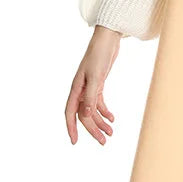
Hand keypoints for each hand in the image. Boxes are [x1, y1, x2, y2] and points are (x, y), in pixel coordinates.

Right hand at [65, 25, 120, 144]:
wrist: (108, 39)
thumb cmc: (99, 55)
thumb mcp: (96, 76)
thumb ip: (91, 96)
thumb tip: (86, 115)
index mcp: (75, 89)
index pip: (70, 113)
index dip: (71, 128)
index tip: (74, 142)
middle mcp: (80, 90)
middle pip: (84, 115)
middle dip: (93, 129)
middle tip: (104, 141)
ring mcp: (89, 87)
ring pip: (92, 110)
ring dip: (101, 121)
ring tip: (111, 133)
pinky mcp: (98, 83)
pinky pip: (99, 102)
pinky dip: (105, 111)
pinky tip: (112, 118)